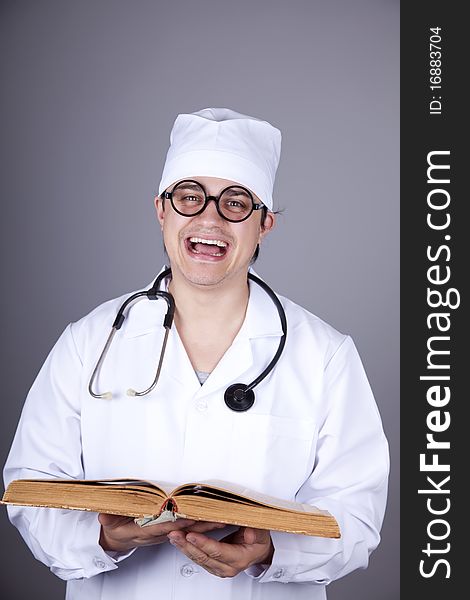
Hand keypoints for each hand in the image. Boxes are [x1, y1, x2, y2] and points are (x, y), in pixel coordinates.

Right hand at [98, 514, 225, 552]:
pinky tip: (215, 520)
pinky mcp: (171, 531)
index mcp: (148, 529)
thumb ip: (108, 519)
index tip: (193, 515)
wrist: (119, 539)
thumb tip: (103, 516)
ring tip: (223, 518)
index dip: (179, 521)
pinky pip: (190, 528)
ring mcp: (167, 533)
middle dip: (202, 524)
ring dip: (206, 525)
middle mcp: (161, 532)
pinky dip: (202, 524)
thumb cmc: (117, 528)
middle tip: (219, 518)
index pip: (166, 525)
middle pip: (184, 529)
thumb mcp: (109, 523)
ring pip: (190, 529)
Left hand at [167, 526, 273, 577]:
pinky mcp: (213, 566)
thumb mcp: (261, 533)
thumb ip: (256, 531)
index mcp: (239, 559)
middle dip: (187, 545)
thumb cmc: (259, 540)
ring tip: (173, 536)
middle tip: (175, 534)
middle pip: (204, 557)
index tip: (191, 535)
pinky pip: (198, 558)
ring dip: (184, 547)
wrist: (259, 551)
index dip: (203, 543)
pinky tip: (180, 541)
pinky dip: (188, 549)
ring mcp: (219, 568)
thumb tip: (250, 532)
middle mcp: (227, 567)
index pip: (217, 551)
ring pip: (198, 559)